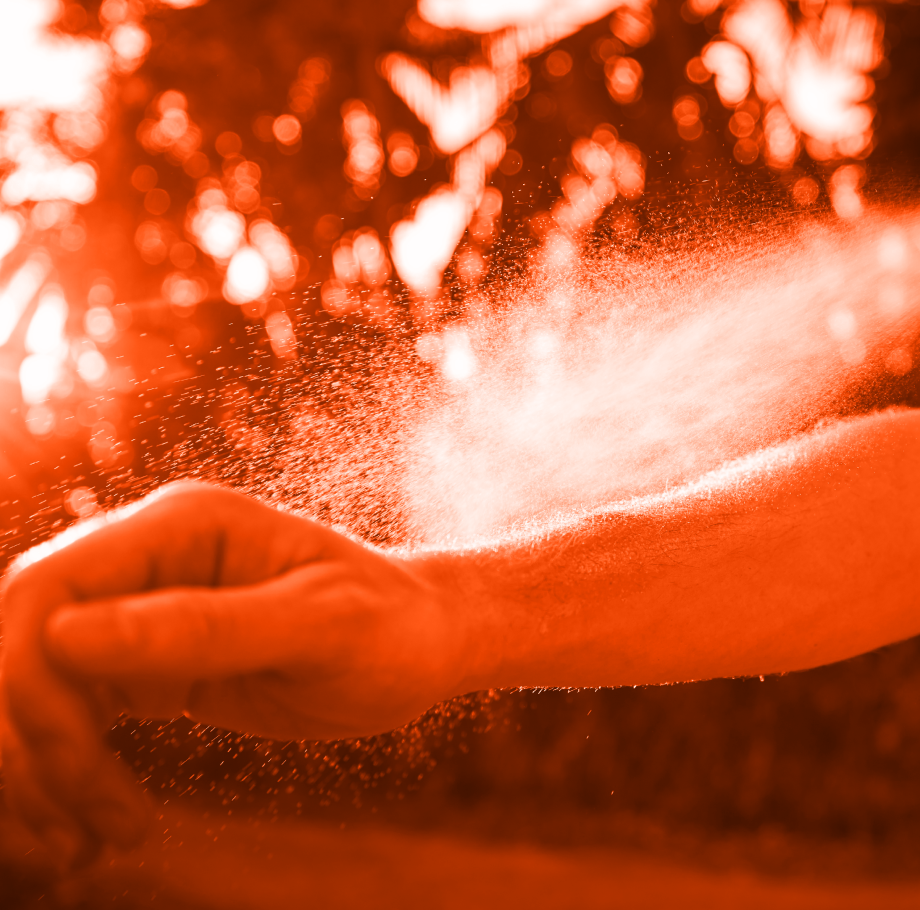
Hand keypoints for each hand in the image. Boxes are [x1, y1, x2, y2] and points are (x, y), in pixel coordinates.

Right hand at [0, 482, 469, 865]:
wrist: (429, 646)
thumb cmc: (392, 626)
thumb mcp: (319, 627)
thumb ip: (203, 627)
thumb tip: (63, 637)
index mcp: (181, 523)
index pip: (47, 588)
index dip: (34, 676)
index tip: (76, 759)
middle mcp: (146, 556)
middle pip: (24, 641)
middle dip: (35, 739)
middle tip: (87, 828)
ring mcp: (140, 607)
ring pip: (35, 685)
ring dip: (42, 770)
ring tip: (94, 845)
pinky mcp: (145, 662)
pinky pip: (70, 714)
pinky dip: (68, 774)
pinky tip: (98, 828)